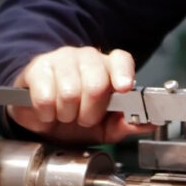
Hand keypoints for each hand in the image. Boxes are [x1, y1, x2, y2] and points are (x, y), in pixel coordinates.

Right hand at [8, 46, 153, 141]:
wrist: (41, 116)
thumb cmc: (75, 118)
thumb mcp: (104, 127)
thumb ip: (126, 124)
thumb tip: (148, 124)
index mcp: (108, 68)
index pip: (121, 60)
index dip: (123, 74)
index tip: (123, 88)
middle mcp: (87, 58)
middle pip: (97, 82)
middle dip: (91, 111)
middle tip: (84, 119)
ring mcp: (61, 59)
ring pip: (70, 91)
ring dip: (68, 114)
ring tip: (65, 115)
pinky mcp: (37, 68)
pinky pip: (46, 95)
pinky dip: (47, 113)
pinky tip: (48, 113)